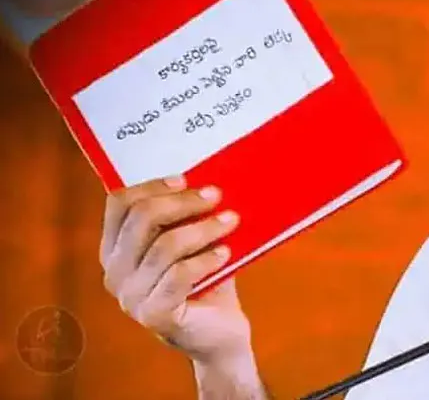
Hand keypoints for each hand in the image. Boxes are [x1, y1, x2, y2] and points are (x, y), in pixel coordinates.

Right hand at [100, 175, 249, 365]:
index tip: (186, 180)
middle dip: (183, 202)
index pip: (119, 205)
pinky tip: (225, 253)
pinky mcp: (154, 315)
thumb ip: (188, 216)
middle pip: (141, 219)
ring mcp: (131, 296)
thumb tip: (207, 180)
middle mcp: (115, 273)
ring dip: (204, 228)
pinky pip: (178, 275)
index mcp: (116, 249)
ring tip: (231, 221)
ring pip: (164, 246)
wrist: (219, 332)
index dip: (152, 187)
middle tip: (216, 196)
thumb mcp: (193, 241)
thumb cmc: (206, 279)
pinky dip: (205, 259)